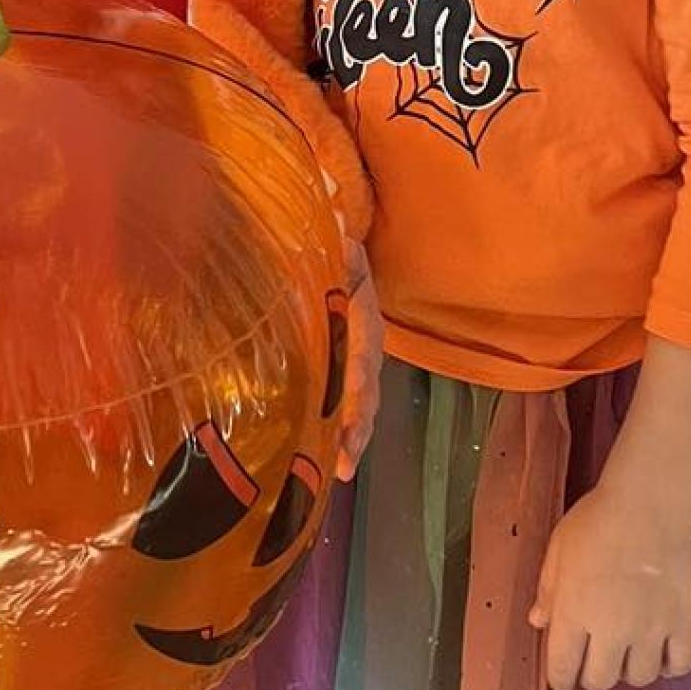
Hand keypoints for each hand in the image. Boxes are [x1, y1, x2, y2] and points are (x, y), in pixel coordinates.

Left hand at [333, 239, 383, 481]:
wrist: (340, 254)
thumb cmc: (329, 251)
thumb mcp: (332, 243)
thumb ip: (332, 242)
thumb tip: (330, 220)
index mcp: (361, 314)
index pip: (363, 346)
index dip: (358, 372)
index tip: (352, 397)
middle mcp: (364, 346)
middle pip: (366, 390)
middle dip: (358, 424)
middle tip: (346, 458)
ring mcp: (355, 366)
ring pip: (360, 407)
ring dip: (352, 439)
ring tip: (340, 470)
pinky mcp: (339, 377)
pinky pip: (343, 409)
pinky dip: (338, 436)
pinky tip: (324, 465)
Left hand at [528, 481, 690, 689]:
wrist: (649, 506)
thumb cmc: (598, 521)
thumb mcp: (558, 551)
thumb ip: (548, 592)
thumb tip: (539, 622)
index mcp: (574, 613)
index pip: (562, 669)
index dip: (560, 678)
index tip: (563, 675)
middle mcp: (612, 631)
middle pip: (600, 680)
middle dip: (592, 675)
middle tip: (594, 659)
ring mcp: (651, 631)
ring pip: (639, 677)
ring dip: (630, 670)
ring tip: (627, 651)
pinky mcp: (684, 625)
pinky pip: (679, 665)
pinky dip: (669, 666)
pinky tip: (661, 653)